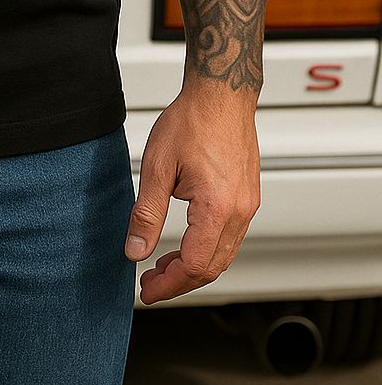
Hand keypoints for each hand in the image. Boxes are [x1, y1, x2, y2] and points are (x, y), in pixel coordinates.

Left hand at [124, 80, 260, 304]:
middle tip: (150, 282)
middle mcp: (240, 211)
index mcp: (217, 207)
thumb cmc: (192, 121)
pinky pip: (229, 237)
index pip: (195, 266)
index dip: (169, 284)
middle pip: (212, 268)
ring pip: (223, 255)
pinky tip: (185, 242)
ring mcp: (247, 205)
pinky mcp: (248, 198)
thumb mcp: (157, 167)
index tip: (147, 290)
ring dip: (193, 267)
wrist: (221, 94)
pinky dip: (207, 249)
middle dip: (179, 281)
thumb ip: (146, 214)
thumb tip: (135, 251)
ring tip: (162, 264)